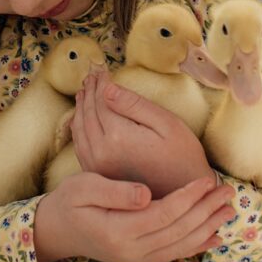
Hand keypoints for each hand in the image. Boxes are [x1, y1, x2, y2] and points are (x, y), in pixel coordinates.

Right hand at [34, 170, 235, 261]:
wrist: (57, 230)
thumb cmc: (70, 201)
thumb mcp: (83, 187)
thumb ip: (114, 191)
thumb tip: (146, 195)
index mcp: (119, 231)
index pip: (164, 214)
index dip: (188, 198)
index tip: (206, 179)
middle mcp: (132, 251)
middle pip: (178, 231)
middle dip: (206, 210)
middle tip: (228, 191)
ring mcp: (137, 259)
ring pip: (181, 245)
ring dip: (207, 227)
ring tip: (228, 209)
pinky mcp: (141, 260)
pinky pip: (174, 254)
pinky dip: (197, 245)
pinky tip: (214, 236)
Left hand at [71, 70, 215, 198]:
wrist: (184, 192)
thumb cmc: (182, 154)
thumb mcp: (166, 123)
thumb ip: (135, 105)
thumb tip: (108, 88)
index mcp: (118, 136)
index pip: (102, 101)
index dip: (101, 82)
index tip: (102, 69)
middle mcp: (102, 152)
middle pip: (88, 113)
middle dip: (89, 91)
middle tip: (91, 75)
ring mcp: (97, 165)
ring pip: (80, 129)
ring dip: (81, 107)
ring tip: (85, 91)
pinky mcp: (98, 174)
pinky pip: (80, 146)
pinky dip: (78, 128)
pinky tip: (80, 118)